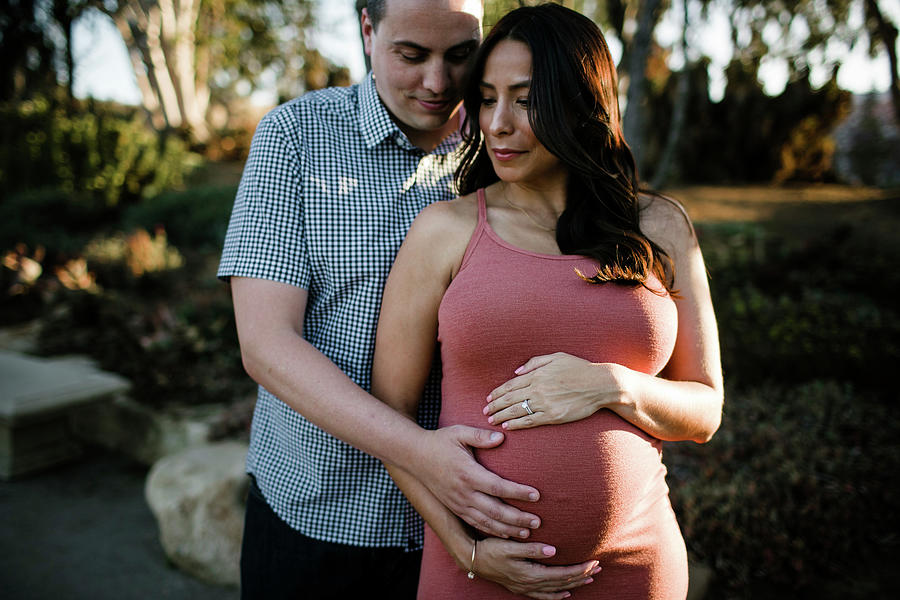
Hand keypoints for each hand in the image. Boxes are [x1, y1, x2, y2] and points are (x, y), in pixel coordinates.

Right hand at [416, 425, 542, 538]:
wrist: (414, 456)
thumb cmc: (440, 441)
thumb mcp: (459, 432)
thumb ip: (480, 435)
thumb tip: (501, 437)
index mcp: (468, 474)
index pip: (498, 487)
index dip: (518, 493)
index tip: (536, 495)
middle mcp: (463, 493)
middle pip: (495, 511)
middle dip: (518, 518)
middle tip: (538, 522)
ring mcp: (458, 503)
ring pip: (486, 522)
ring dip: (508, 529)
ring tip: (527, 533)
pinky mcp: (455, 508)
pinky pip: (476, 523)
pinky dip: (492, 531)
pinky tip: (506, 534)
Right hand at [473, 537, 600, 598]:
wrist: (473, 559)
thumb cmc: (491, 549)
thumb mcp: (509, 546)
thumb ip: (531, 549)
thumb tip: (553, 551)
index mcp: (530, 573)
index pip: (561, 573)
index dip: (579, 569)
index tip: (593, 562)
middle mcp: (530, 584)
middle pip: (562, 582)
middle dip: (582, 575)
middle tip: (598, 568)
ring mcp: (526, 588)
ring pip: (556, 590)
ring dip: (574, 584)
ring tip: (589, 579)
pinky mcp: (521, 588)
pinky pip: (544, 596)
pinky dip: (557, 595)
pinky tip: (565, 593)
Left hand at [484, 353, 626, 429]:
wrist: (600, 384)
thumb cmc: (579, 369)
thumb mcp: (557, 357)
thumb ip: (535, 362)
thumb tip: (516, 371)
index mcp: (537, 374)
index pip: (510, 385)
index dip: (497, 392)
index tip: (488, 398)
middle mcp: (538, 388)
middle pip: (509, 399)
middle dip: (494, 405)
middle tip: (485, 411)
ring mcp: (545, 403)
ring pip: (517, 411)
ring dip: (501, 415)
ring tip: (491, 419)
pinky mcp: (553, 416)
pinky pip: (530, 421)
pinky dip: (517, 424)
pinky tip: (508, 426)